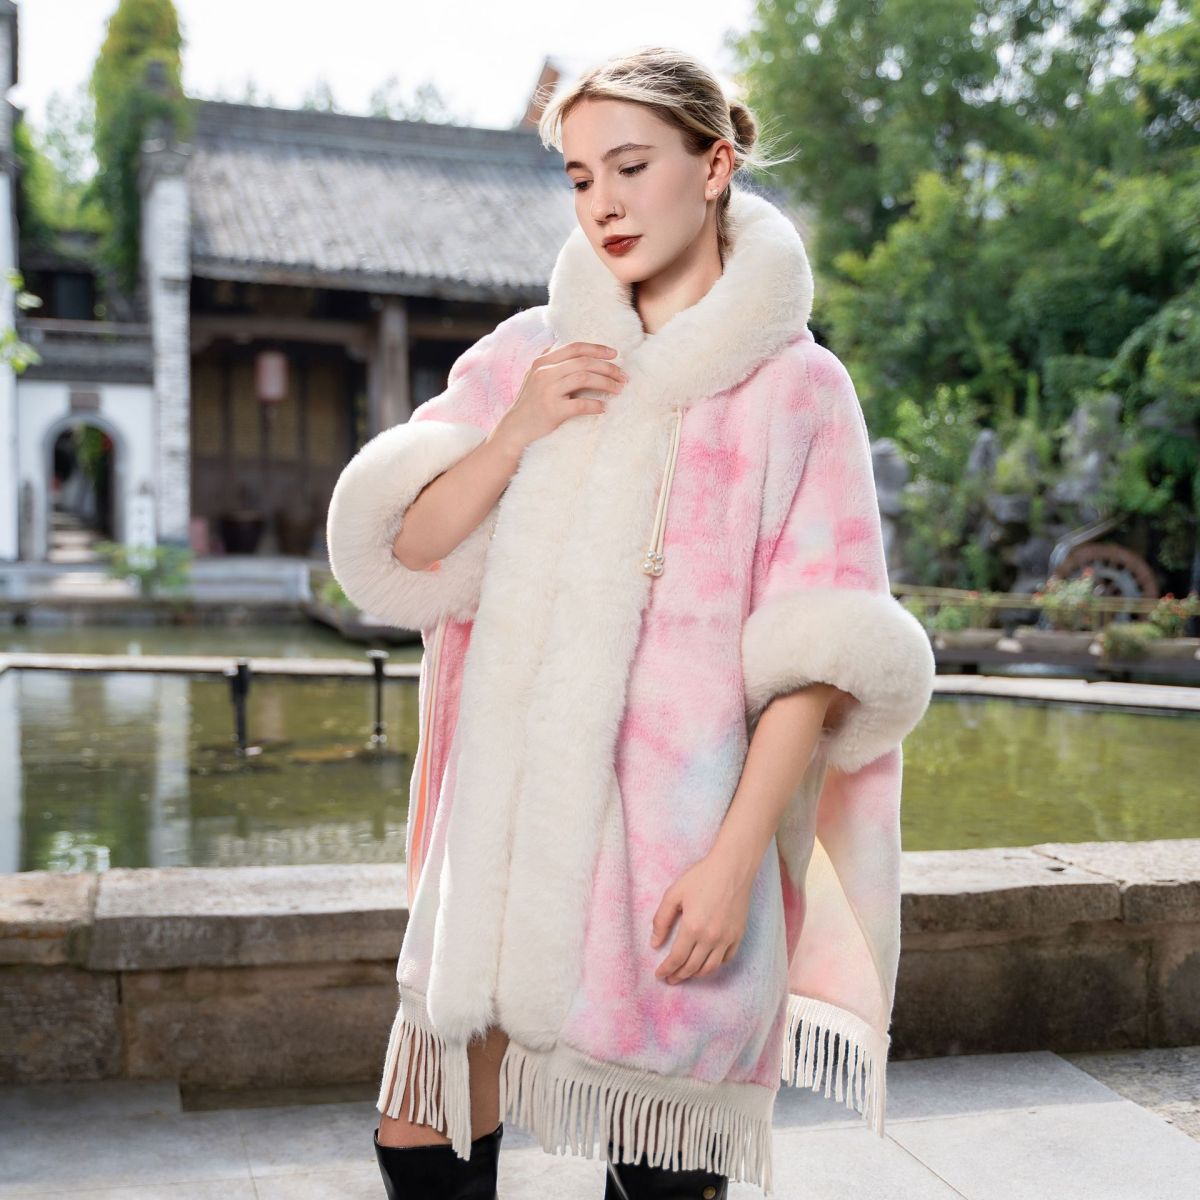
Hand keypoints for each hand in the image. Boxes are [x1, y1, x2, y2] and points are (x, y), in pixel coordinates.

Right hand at [493, 341, 627, 451]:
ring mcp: (547, 391)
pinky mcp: (552, 410)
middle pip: (584, 362)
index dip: (598, 349)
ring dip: (606, 383)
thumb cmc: (529, 404)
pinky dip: (596, 405)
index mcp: (542, 362)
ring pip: (585, 378)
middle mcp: (544, 373)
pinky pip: (581, 404)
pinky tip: (604, 408)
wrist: (514, 430)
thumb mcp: (533, 376)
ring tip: (618, 390)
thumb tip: (563, 346)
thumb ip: (548, 361)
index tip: (615, 354)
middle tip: (623, 376)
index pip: (575, 348)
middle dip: (608, 368)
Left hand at [649, 851, 753, 984]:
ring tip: (686, 973)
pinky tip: (706, 962)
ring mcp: (727, 938)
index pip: (677, 959)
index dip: (666, 969)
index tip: (659, 975)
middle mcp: (711, 937)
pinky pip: (726, 959)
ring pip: (710, 968)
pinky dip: (715, 965)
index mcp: (692, 927)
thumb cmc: (701, 877)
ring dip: (696, 974)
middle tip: (670, 979)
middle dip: (679, 976)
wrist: (732, 868)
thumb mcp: (674, 894)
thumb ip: (662, 920)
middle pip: (692, 967)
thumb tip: (655, 943)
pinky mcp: (738, 934)